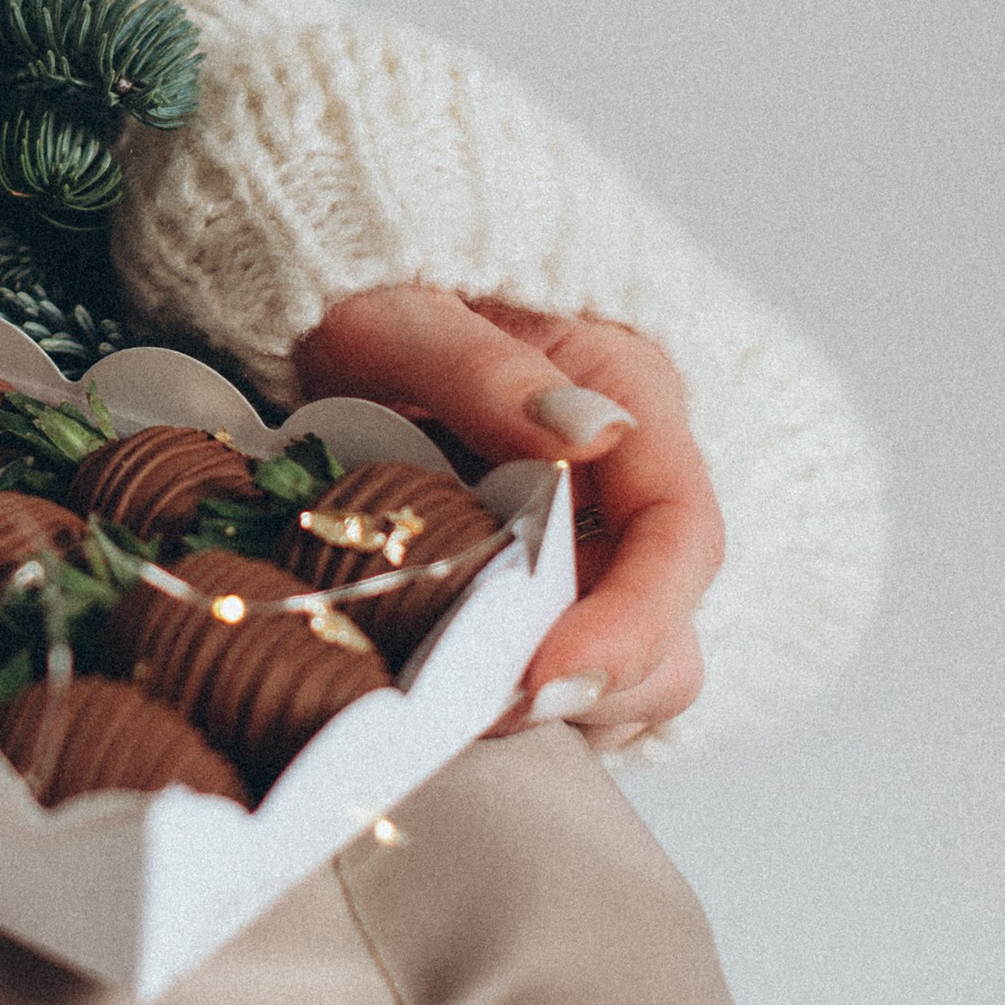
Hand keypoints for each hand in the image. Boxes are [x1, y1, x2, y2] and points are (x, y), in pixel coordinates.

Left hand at [289, 286, 723, 749]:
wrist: (324, 301)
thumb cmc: (367, 291)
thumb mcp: (401, 314)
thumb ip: (485, 369)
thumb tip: (591, 435)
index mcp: (627, 396)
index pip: (679, 535)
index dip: (631, 623)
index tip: (544, 679)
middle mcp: (624, 484)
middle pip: (671, 628)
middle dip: (591, 687)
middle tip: (477, 713)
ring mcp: (584, 544)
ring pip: (624, 669)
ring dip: (553, 707)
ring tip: (451, 710)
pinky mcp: (536, 588)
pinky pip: (554, 670)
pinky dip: (512, 701)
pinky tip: (441, 698)